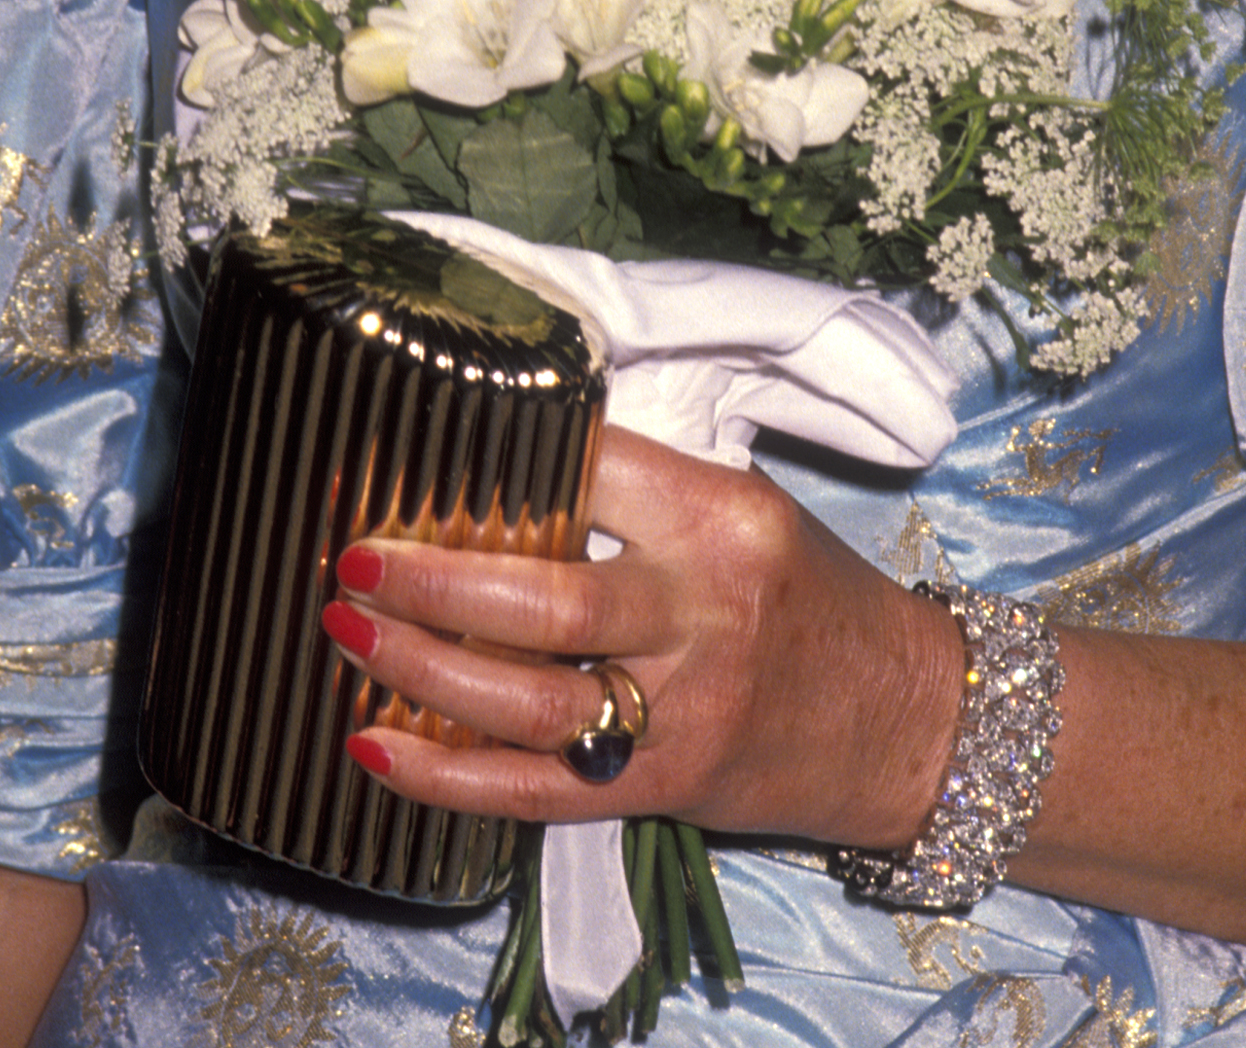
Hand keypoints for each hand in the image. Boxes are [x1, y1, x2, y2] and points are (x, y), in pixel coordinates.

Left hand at [320, 425, 963, 843]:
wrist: (900, 716)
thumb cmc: (808, 594)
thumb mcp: (746, 510)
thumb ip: (643, 494)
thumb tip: (507, 467)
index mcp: (721, 518)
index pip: (594, 471)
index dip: (502, 463)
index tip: (418, 454)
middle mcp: (703, 612)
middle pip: (551, 600)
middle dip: (438, 580)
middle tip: (355, 558)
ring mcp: (683, 710)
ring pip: (533, 701)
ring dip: (423, 670)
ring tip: (346, 632)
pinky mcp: (663, 787)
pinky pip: (538, 790)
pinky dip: (448, 776)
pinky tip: (374, 745)